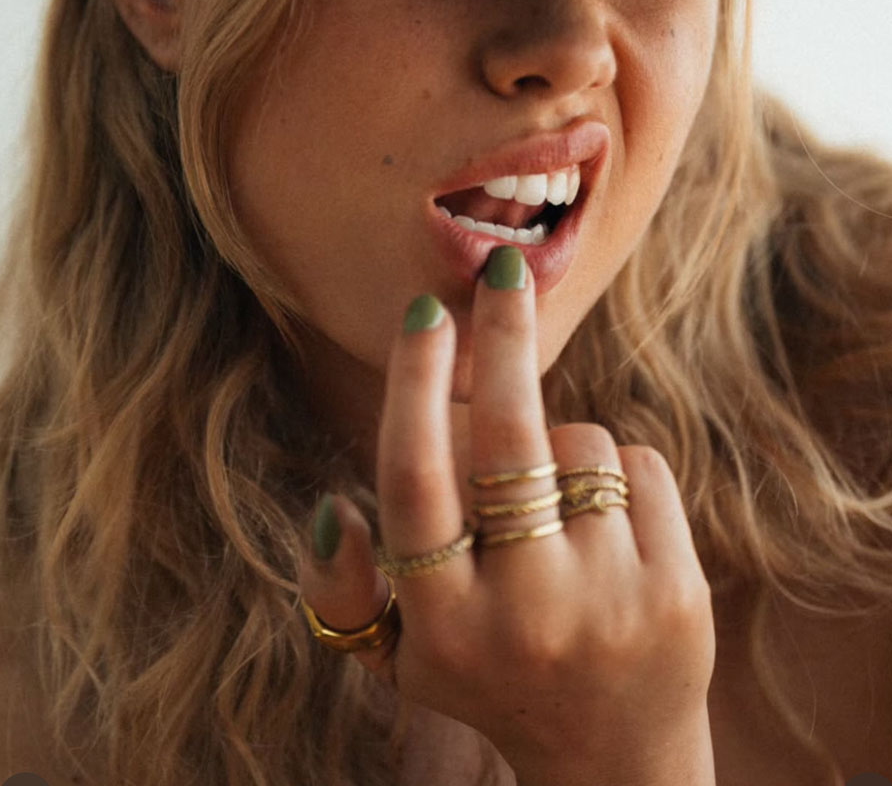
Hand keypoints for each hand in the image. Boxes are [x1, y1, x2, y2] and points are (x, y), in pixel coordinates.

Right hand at [300, 249, 716, 785]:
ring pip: (582, 443)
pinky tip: (610, 532)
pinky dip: (618, 475)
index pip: (413, 480)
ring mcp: (606, 605)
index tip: (424, 313)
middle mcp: (522, 616)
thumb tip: (328, 505)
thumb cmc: (488, 678)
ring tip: (556, 514)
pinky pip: (639, 468)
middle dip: (505, 338)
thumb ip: (343, 589)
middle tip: (505, 268)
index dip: (414, 386)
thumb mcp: (399, 656)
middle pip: (508, 440)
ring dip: (562, 448)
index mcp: (442, 624)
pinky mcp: (675, 593)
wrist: (614, 760)